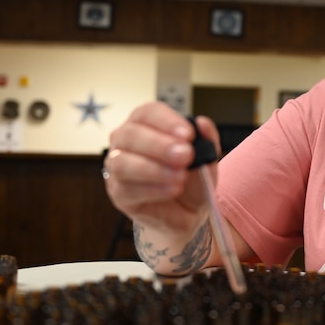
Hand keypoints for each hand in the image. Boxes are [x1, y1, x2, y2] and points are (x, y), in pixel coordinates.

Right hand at [104, 103, 218, 258]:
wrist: (189, 211)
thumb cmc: (192, 178)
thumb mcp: (206, 158)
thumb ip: (207, 139)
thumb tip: (203, 123)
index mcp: (146, 124)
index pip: (148, 113)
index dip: (167, 121)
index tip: (188, 134)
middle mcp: (125, 141)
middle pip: (131, 135)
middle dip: (159, 145)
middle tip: (185, 155)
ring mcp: (117, 167)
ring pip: (123, 162)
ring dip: (154, 169)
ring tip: (180, 176)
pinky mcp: (118, 193)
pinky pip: (128, 189)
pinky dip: (153, 189)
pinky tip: (172, 190)